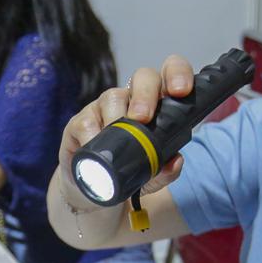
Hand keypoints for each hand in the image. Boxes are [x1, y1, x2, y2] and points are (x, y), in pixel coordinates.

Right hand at [56, 55, 192, 206]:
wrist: (95, 189)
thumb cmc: (129, 172)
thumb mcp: (153, 176)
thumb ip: (167, 170)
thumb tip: (174, 162)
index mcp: (158, 105)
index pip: (171, 73)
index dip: (177, 73)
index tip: (180, 90)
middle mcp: (132, 99)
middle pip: (143, 77)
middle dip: (145, 94)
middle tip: (143, 117)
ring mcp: (105, 107)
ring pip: (113, 97)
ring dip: (117, 116)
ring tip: (119, 137)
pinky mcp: (81, 121)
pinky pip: (86, 121)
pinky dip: (92, 135)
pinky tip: (94, 145)